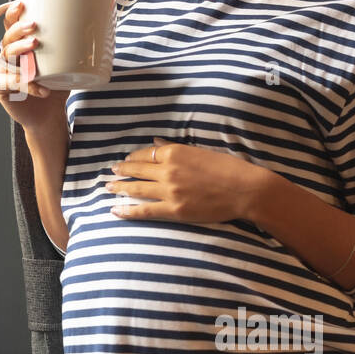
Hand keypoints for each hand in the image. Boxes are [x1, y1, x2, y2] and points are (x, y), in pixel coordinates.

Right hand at [0, 0, 68, 130]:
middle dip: (19, 30)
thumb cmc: (57, 86)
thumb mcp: (67, 64)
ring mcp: (1, 73)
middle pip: (7, 39)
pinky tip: (42, 89)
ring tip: (35, 48)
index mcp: (19, 46)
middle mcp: (7, 57)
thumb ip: (74, 47)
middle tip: (34, 27)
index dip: (13, 14)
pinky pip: (8, 83)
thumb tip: (102, 28)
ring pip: (5, 58)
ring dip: (19, 51)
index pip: (11, 26)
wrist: (49, 115)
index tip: (21, 4)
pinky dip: (25, 85)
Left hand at [107, 136, 268, 224]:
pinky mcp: (174, 210)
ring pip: (136, 188)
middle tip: (111, 171)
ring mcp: (169, 191)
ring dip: (119, 187)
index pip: (146, 154)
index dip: (133, 157)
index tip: (126, 160)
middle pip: (137, 170)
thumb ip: (175, 149)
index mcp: (175, 152)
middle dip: (122, 170)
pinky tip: (115, 210)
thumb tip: (156, 143)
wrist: (245, 190)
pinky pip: (144, 210)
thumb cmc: (229, 169)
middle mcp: (168, 170)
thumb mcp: (200, 152)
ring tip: (108, 187)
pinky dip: (128, 210)